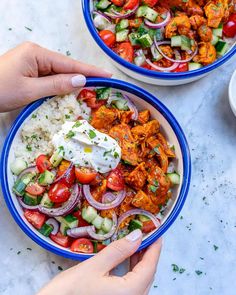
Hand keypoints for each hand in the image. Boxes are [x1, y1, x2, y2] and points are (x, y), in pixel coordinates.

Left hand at [0, 42, 111, 111]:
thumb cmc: (0, 91)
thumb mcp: (30, 90)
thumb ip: (56, 85)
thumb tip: (81, 80)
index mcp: (36, 54)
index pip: (69, 64)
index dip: (89, 71)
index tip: (107, 75)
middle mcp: (36, 54)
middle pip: (65, 67)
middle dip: (82, 77)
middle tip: (102, 86)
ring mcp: (32, 62)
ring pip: (58, 74)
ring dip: (70, 83)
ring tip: (89, 90)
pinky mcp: (29, 71)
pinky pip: (49, 78)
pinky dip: (59, 86)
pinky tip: (68, 92)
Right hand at [38, 230, 161, 294]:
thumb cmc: (70, 291)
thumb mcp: (94, 267)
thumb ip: (118, 251)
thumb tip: (137, 235)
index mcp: (131, 292)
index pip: (150, 266)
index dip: (155, 247)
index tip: (157, 231)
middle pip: (147, 274)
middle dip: (148, 253)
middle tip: (146, 233)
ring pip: (139, 280)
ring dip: (139, 262)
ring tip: (136, 243)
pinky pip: (131, 286)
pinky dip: (131, 271)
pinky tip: (126, 260)